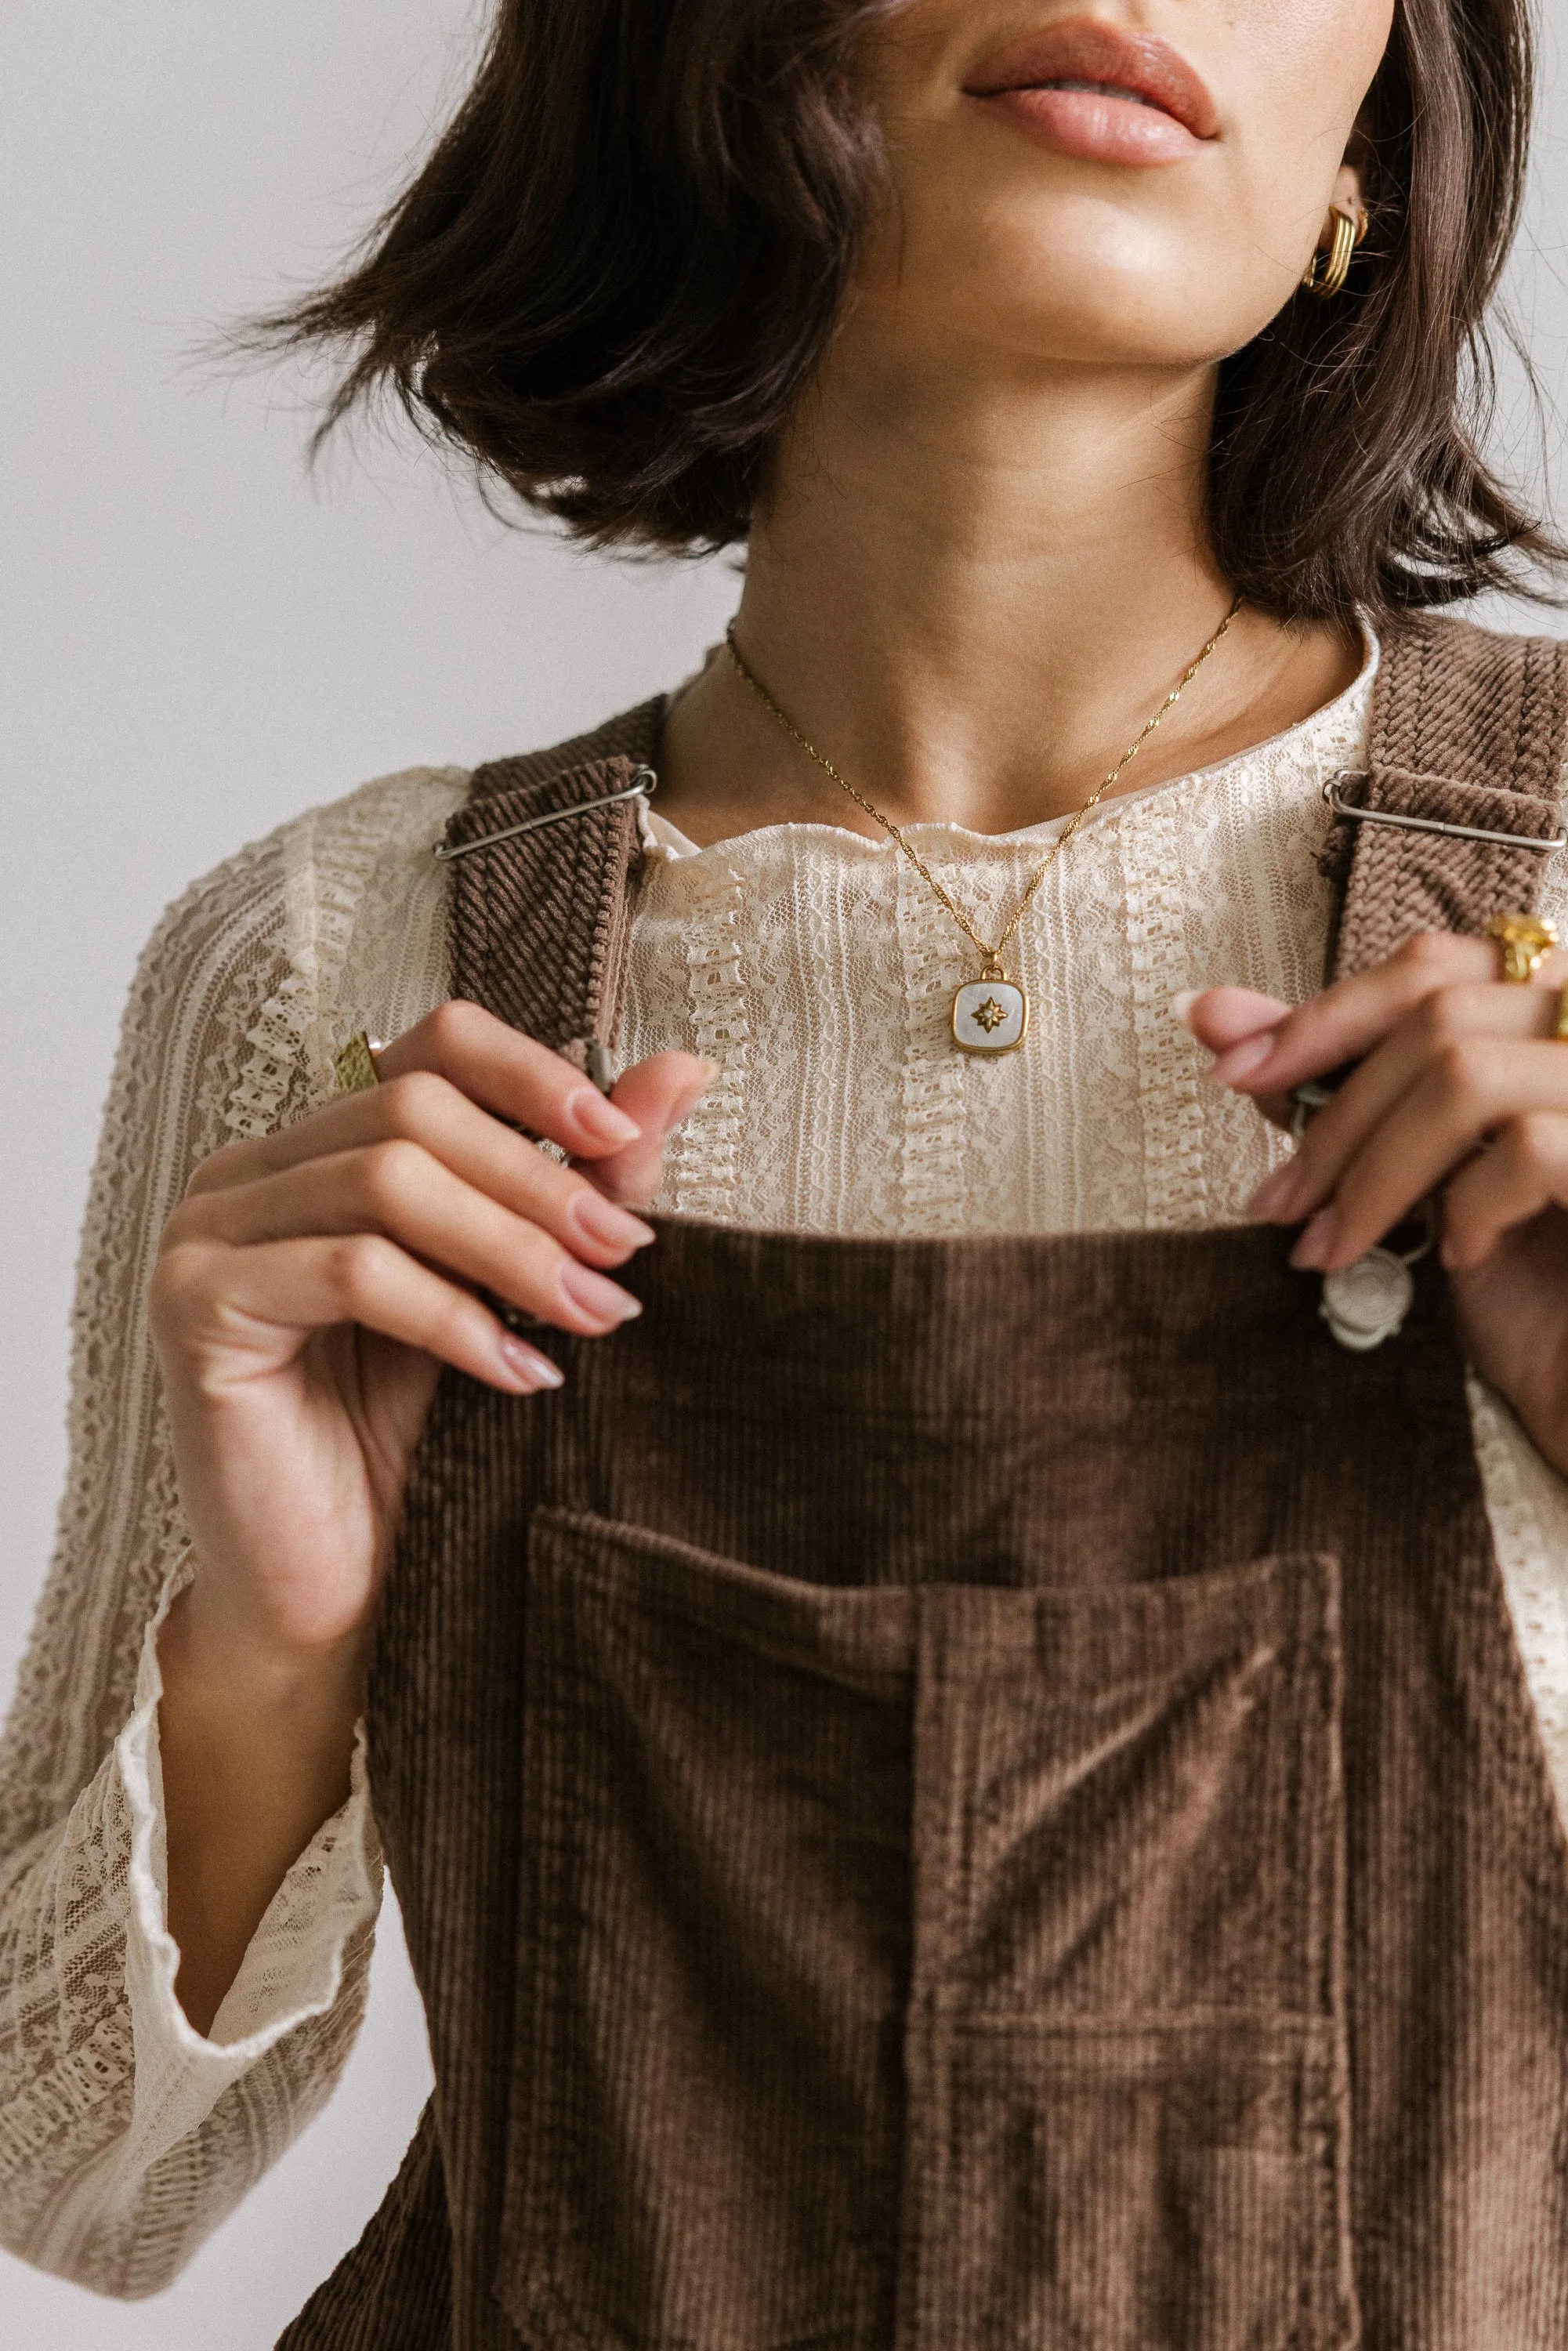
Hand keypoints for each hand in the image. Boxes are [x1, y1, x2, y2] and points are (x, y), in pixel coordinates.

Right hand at [150, 1000, 712, 1678]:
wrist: (337, 1592)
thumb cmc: (419, 1443)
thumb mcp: (515, 1293)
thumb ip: (584, 1183)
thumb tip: (689, 1071)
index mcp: (323, 1146)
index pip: (432, 1045)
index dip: (534, 1077)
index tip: (623, 1144)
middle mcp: (253, 1171)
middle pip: (416, 1109)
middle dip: (540, 1183)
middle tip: (624, 1257)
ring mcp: (209, 1230)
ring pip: (387, 1183)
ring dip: (511, 1250)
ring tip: (589, 1317)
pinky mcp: (196, 1305)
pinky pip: (350, 1272)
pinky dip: (453, 1317)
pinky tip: (517, 1374)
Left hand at [1179, 934, 1567, 1478]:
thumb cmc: (1528, 1271)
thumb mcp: (1416, 1166)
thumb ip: (1329, 1078)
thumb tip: (1209, 1012)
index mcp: (1557, 1010)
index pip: (1432, 966)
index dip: (1324, 1015)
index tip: (1231, 1073)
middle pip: (1436, 1016)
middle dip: (1333, 1117)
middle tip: (1277, 1204)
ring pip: (1466, 1075)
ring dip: (1371, 1171)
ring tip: (1332, 1248)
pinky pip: (1527, 1146)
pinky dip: (1465, 1206)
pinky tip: (1457, 1258)